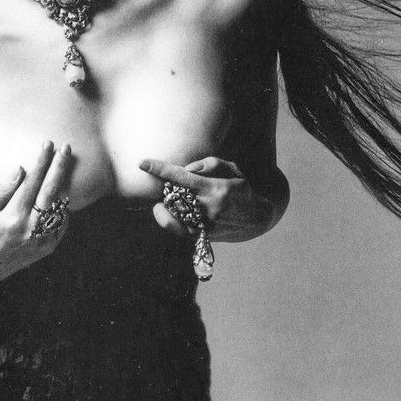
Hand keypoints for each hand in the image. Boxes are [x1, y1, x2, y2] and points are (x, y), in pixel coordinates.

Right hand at [0, 141, 71, 286]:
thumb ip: (2, 189)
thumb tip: (21, 168)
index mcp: (12, 217)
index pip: (32, 183)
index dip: (41, 162)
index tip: (47, 145)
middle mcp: (30, 229)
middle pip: (51, 191)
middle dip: (59, 166)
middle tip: (66, 148)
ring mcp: (42, 240)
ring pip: (60, 206)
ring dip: (62, 185)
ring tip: (62, 167)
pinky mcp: (48, 247)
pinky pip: (61, 222)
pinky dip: (61, 207)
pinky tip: (56, 195)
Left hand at [139, 156, 276, 242]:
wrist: (256, 220)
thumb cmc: (242, 190)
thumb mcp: (232, 170)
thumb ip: (210, 164)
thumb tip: (186, 168)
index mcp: (217, 189)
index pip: (182, 177)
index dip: (161, 170)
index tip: (144, 163)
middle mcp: (209, 208)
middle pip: (174, 195)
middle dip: (166, 188)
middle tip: (168, 184)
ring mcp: (205, 225)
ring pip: (172, 213)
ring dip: (166, 203)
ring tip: (172, 197)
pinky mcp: (202, 236)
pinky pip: (177, 228)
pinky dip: (169, 218)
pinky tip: (168, 210)